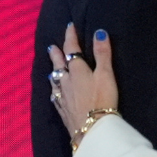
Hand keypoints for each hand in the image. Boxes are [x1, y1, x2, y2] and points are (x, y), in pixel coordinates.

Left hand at [47, 24, 118, 145]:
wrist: (92, 129)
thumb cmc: (102, 99)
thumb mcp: (105, 74)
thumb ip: (102, 54)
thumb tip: (99, 32)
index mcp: (77, 71)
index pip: (72, 50)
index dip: (70, 37)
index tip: (69, 26)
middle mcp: (66, 82)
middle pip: (59, 65)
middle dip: (56, 54)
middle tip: (51, 47)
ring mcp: (63, 98)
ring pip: (55, 81)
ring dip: (53, 72)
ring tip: (51, 69)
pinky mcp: (63, 112)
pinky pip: (56, 98)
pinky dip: (55, 92)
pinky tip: (54, 94)